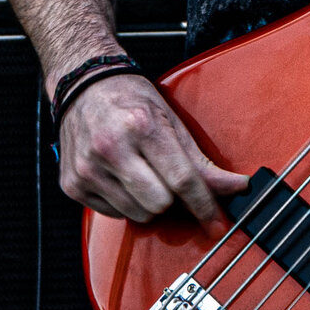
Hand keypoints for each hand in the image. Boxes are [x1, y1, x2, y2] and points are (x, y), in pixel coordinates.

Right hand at [59, 74, 251, 224]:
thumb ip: (202, 161)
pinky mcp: (72, 185)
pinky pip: (114, 214)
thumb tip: (236, 187)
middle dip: (172, 199)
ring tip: (143, 174)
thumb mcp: (172, 121)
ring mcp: (87, 169)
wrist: (83, 88)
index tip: (217, 221)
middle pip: (159, 204)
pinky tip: (122, 178)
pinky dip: (125, 203)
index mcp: (141, 126)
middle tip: (169, 180)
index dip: (204, 204)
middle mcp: (111, 148)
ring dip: (148, 203)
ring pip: (137, 214)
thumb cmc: (132, 101)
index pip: (182, 179)